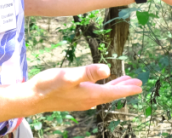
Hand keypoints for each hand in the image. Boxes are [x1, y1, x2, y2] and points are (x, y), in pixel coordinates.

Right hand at [26, 64, 142, 112]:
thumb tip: (107, 69)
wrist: (31, 98)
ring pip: (103, 95)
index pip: (113, 92)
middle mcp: (88, 100)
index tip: (140, 86)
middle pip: (111, 94)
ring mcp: (81, 101)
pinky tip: (100, 86)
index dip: (127, 89)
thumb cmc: (48, 85)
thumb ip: (88, 72)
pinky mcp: (74, 100)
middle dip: (124, 88)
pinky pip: (94, 95)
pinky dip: (103, 89)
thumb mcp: (69, 75)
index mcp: (90, 94)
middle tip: (137, 84)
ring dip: (114, 88)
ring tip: (124, 82)